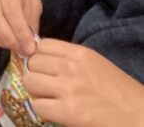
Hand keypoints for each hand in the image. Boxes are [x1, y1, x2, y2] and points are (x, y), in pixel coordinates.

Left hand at [22, 40, 143, 126]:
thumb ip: (70, 60)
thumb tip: (41, 60)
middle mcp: (71, 67)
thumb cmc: (121, 93)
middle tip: (48, 86)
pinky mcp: (68, 111)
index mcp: (80, 53)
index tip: (46, 68)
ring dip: (37, 92)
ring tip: (51, 99)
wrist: (139, 117)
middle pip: (33, 63)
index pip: (42, 45)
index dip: (40, 57)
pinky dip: (44, 111)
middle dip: (37, 74)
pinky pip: (37, 106)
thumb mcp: (96, 65)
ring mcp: (68, 89)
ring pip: (30, 82)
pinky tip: (56, 112)